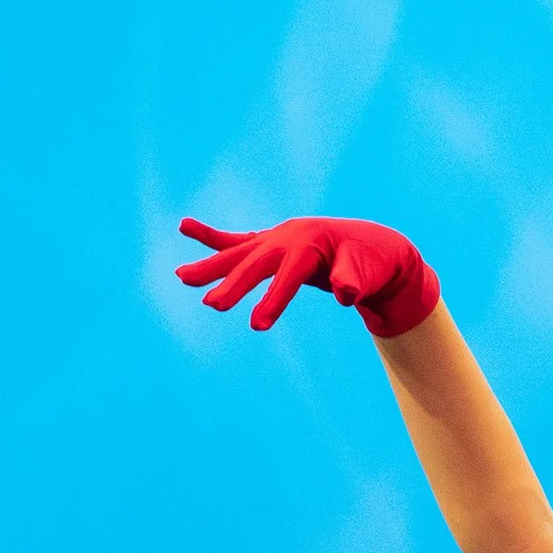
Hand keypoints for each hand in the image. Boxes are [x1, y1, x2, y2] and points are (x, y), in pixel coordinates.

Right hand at [175, 215, 439, 338]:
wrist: (371, 246)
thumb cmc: (369, 262)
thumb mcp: (368, 271)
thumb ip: (354, 279)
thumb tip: (345, 293)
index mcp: (310, 244)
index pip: (288, 275)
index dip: (274, 299)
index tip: (257, 325)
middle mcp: (288, 237)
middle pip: (256, 263)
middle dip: (234, 284)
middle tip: (212, 305)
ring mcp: (277, 237)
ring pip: (239, 252)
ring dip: (211, 265)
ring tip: (181, 277)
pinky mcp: (271, 242)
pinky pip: (238, 241)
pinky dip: (213, 238)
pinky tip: (186, 227)